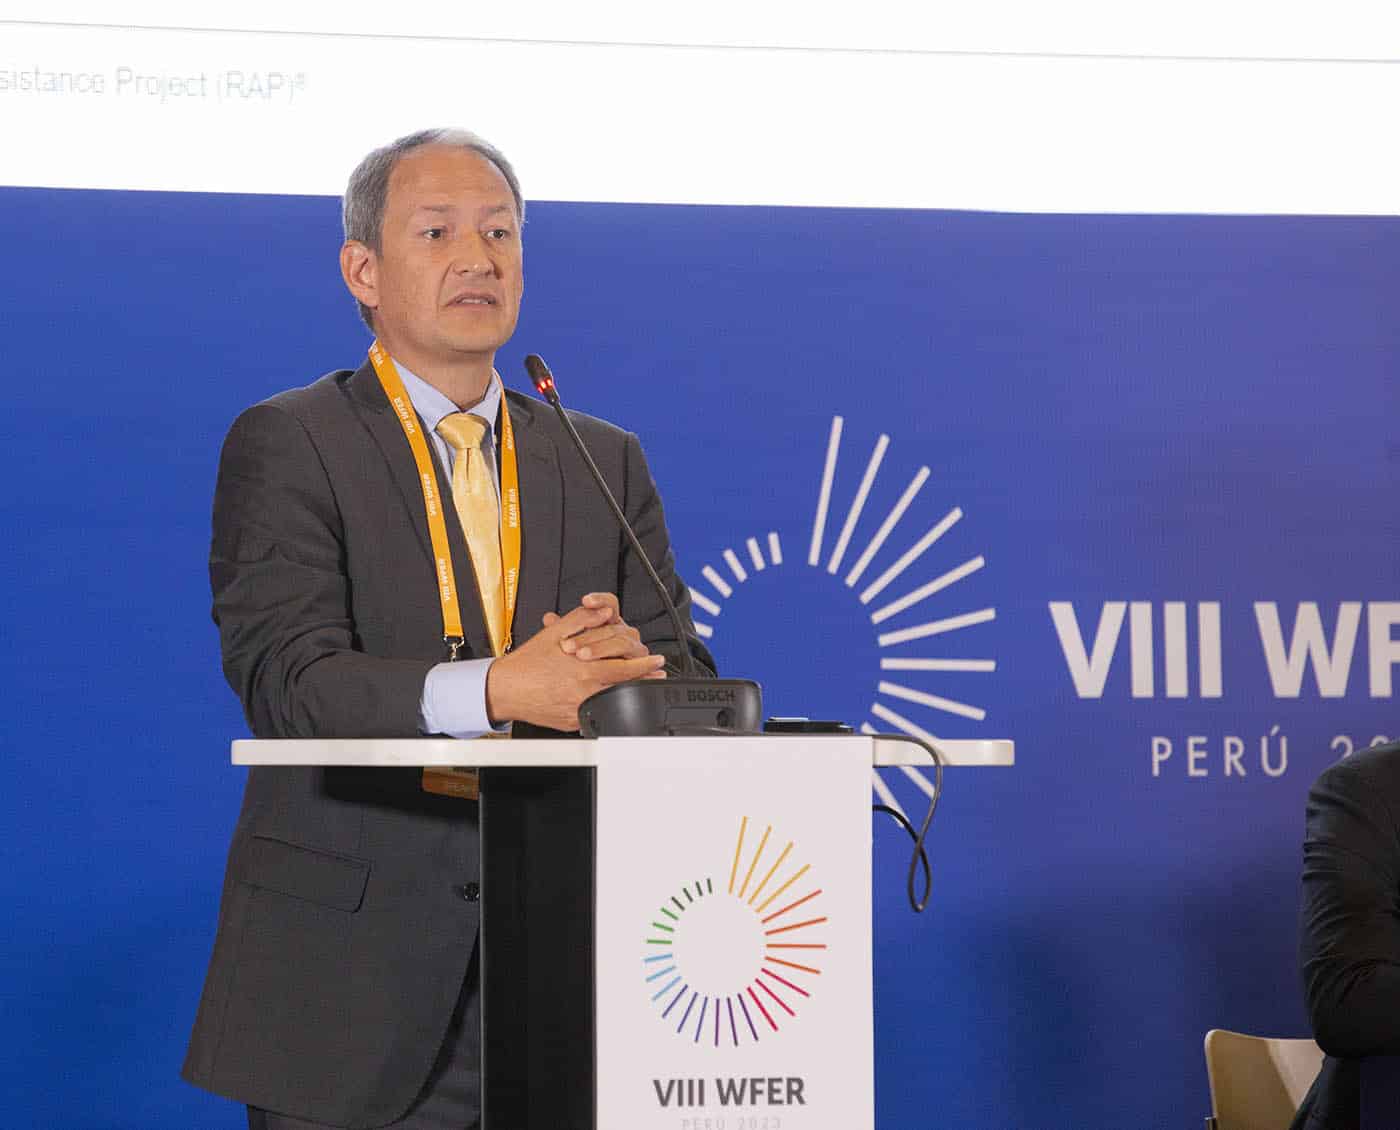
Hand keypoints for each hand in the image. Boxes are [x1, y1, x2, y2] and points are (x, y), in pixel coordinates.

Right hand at [485, 601, 665, 730]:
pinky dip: (610, 708)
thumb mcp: (554, 633)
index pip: (625, 668)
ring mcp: (580, 709)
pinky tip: (617, 702)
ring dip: (633, 694)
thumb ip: (582, 619)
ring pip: (615, 702)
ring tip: (646, 688)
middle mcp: (584, 690)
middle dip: (646, 679)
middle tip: (659, 674)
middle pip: (626, 687)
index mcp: (584, 668)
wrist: (505, 689)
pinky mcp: (573, 722)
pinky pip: (598, 716)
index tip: (657, 660)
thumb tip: (603, 611)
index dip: (645, 664)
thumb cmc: (528, 663)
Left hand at [542, 592, 650, 660]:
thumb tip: (549, 618)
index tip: (585, 601)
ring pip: (622, 643)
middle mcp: (624, 633)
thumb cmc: (578, 660)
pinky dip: (629, 666)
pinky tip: (617, 667)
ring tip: (581, 655)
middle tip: (570, 643)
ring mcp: (634, 649)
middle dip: (590, 634)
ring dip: (601, 649)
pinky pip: (635, 665)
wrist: (586, 682)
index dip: (600, 600)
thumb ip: (561, 629)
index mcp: (610, 622)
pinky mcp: (640, 666)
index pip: (610, 604)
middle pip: (613, 627)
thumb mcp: (568, 642)